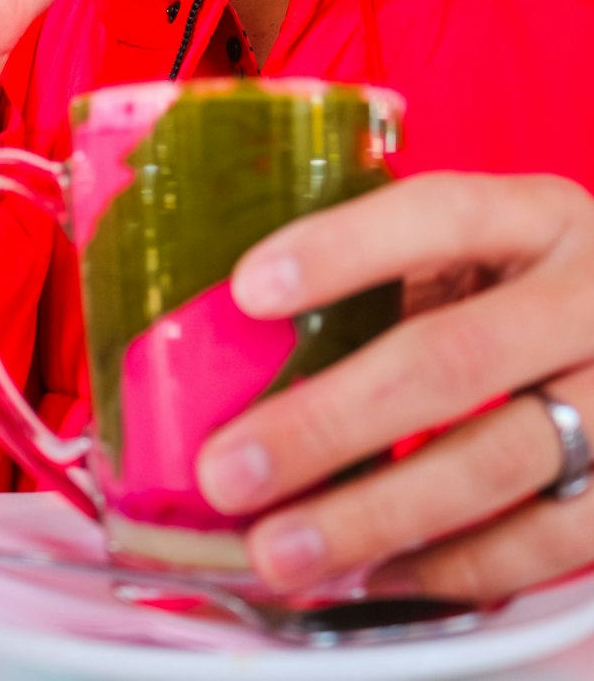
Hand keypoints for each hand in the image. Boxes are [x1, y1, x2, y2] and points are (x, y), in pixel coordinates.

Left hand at [195, 172, 593, 600]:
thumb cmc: (532, 288)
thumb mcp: (480, 250)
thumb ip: (391, 277)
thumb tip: (242, 340)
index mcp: (540, 217)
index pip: (441, 214)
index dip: (343, 249)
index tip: (249, 292)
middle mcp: (592, 299)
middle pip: (454, 358)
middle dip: (327, 423)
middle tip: (230, 469)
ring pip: (498, 461)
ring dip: (374, 516)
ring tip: (282, 549)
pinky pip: (549, 541)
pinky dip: (454, 566)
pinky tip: (375, 574)